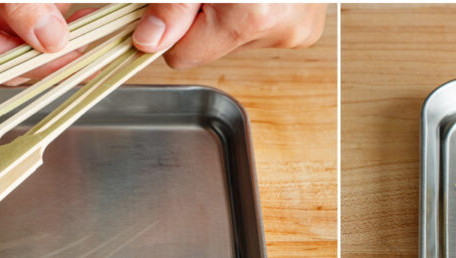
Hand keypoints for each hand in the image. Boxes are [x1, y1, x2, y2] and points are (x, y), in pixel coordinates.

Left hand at [130, 3, 326, 68]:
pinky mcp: (307, 29)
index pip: (183, 55)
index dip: (173, 25)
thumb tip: (148, 39)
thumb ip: (172, 5)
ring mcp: (296, 31)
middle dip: (207, 16)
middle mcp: (279, 30)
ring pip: (237, 39)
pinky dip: (255, 10)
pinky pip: (263, 30)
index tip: (177, 3)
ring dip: (233, 13)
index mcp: (250, 16)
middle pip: (211, 47)